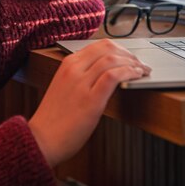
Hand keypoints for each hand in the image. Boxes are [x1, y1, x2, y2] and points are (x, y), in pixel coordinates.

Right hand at [28, 39, 150, 167]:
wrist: (42, 139)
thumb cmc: (54, 119)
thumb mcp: (64, 87)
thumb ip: (80, 76)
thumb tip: (105, 73)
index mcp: (67, 64)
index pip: (98, 45)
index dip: (119, 49)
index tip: (129, 57)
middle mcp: (74, 69)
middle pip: (107, 48)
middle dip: (128, 54)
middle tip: (139, 64)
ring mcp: (81, 83)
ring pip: (112, 59)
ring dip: (133, 63)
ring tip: (143, 71)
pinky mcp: (91, 100)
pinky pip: (113, 76)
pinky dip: (129, 72)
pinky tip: (137, 76)